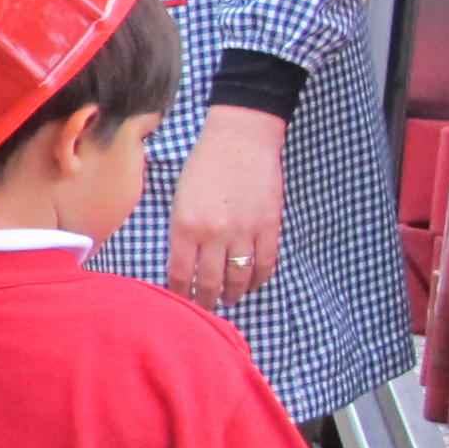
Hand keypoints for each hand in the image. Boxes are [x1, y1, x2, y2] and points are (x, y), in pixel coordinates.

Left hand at [170, 105, 286, 311]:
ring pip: (239, 278)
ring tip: (229, 298)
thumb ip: (182, 232)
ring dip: (233, 293)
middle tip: (207, 307)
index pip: (180, 273)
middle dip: (207, 301)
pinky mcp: (269, 227)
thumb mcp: (179, 199)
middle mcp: (214, 234)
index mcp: (184, 226)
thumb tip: (185, 263)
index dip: (180, 293)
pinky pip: (265, 264)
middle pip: (210, 282)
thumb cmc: (204, 166)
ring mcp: (244, 232)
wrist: (240, 140)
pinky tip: (252, 283)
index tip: (181, 301)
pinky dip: (259, 278)